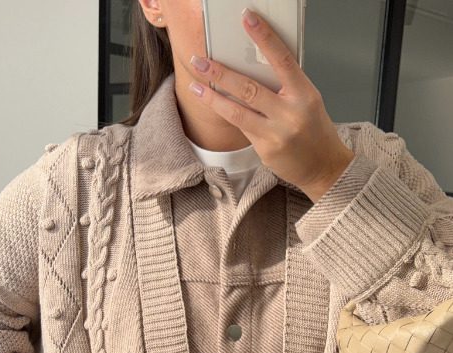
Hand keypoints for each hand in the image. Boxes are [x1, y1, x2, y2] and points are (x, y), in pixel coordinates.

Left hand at [188, 7, 354, 202]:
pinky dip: (229, 115)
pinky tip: (216, 106)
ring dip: (213, 98)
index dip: (264, 37)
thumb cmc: (314, 131)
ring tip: (196, 85)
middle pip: (249, 88)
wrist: (323, 167)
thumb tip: (253, 67)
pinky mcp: (266, 150)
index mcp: (304, 94)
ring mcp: (277, 133)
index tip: (247, 18)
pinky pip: (242, 128)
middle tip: (200, 61)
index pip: (282, 59)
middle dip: (220, 73)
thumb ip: (284, 86)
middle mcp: (290, 113)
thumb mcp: (308, 101)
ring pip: (238, 112)